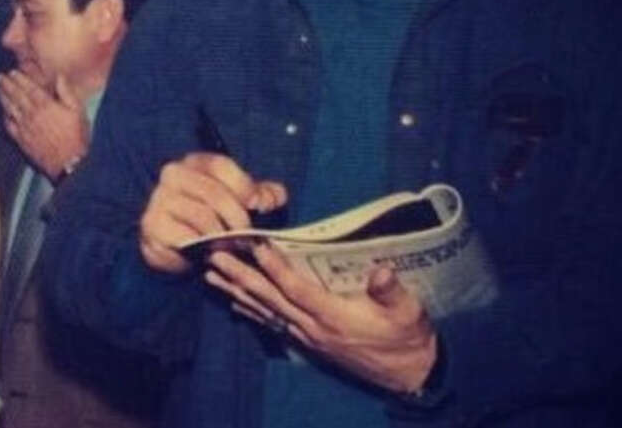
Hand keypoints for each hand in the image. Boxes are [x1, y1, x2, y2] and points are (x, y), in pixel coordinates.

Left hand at [0, 70, 89, 181]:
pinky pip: (10, 127)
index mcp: (46, 105)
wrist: (69, 163)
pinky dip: (5, 118)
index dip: (20, 79)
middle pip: (16, 96)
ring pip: (10, 109)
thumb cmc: (76, 137)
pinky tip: (3, 113)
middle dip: (7, 85)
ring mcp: (25, 128)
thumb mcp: (78, 111)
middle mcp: (32, 114)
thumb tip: (59, 77)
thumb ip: (67, 93)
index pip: (29, 88)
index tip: (12, 72)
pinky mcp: (23, 141)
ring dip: (3, 98)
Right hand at [138, 152, 286, 273]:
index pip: (220, 166)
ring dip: (224, 237)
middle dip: (237, 217)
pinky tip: (213, 253)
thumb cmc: (213, 218)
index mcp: (194, 161)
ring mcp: (160, 198)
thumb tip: (271, 198)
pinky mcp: (153, 224)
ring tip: (234, 247)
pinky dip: (205, 248)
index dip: (244, 186)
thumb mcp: (240, 202)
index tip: (259, 206)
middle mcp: (173, 174)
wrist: (176, 247)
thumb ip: (263, 195)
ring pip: (202, 216)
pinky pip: (186, 236)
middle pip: (214, 193)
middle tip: (249, 236)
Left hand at [206, 242, 436, 392]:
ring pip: (264, 311)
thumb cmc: (408, 337)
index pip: (298, 290)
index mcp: (335, 317)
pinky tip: (232, 302)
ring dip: (236, 291)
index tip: (256, 248)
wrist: (410, 374)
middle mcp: (314, 328)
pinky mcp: (307, 343)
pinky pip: (271, 325)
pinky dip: (249, 311)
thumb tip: (381, 272)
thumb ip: (391, 292)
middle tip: (215, 256)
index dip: (276, 269)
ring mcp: (307, 338)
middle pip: (270, 299)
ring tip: (211, 275)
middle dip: (240, 276)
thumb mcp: (408, 312)